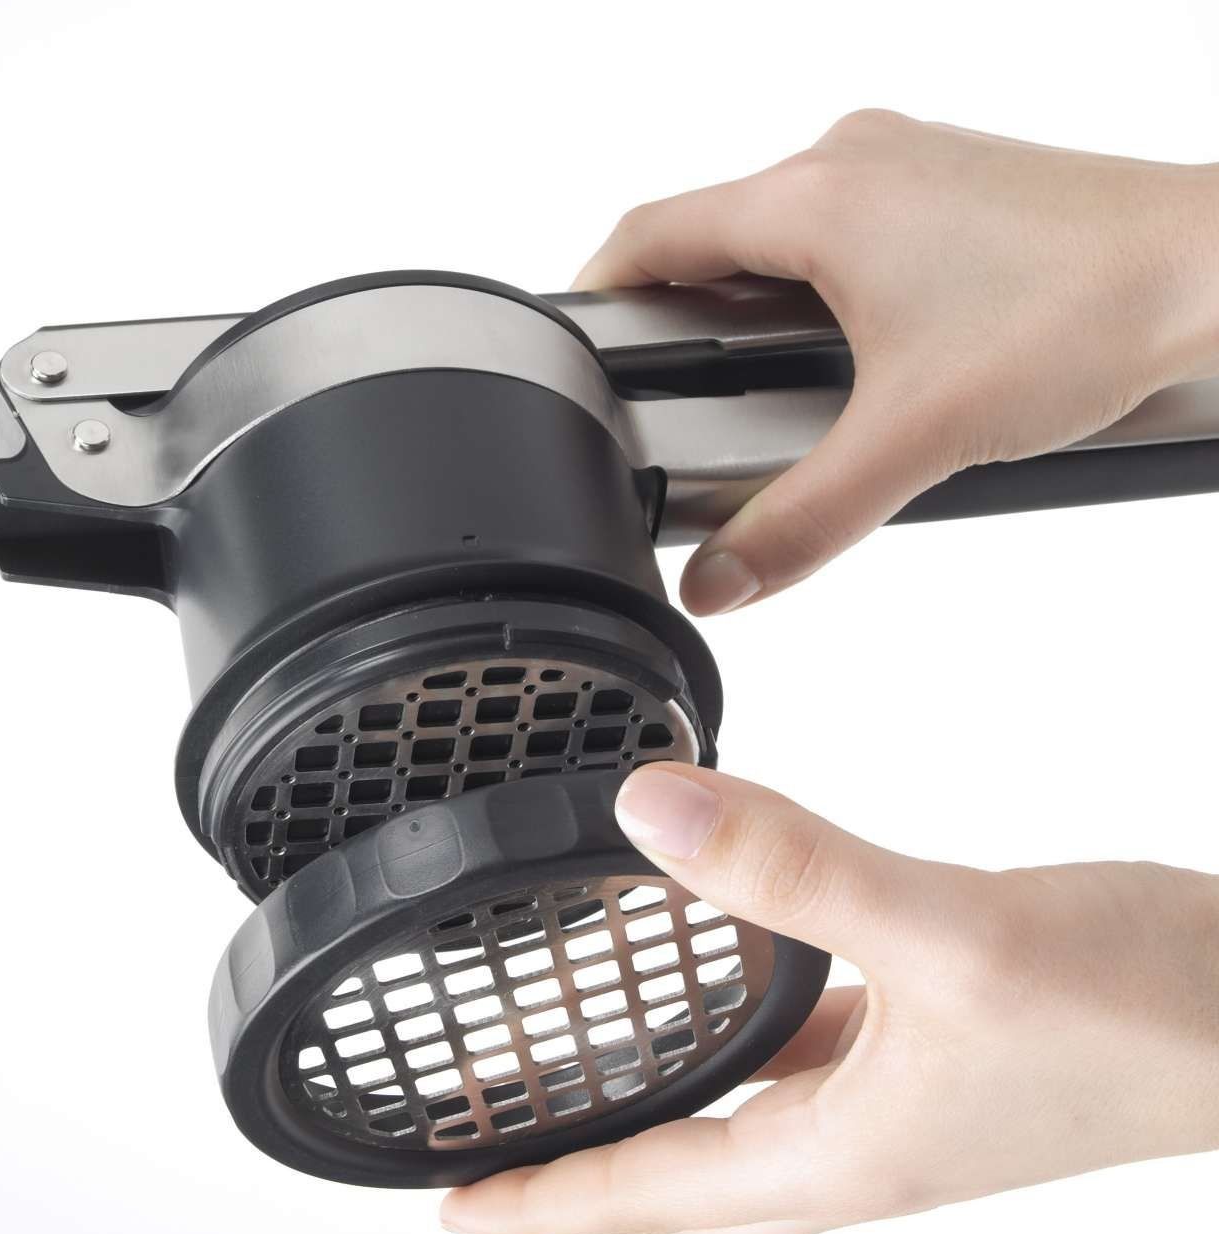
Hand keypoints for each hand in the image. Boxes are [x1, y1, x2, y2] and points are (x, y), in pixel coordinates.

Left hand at [440, 763, 1218, 1233]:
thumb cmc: (1150, 1009)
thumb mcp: (949, 931)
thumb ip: (790, 869)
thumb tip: (650, 813)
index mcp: (843, 1158)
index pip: (647, 1201)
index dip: (539, 1209)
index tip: (451, 1209)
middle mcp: (859, 1154)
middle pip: (680, 1206)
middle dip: (578, 1192)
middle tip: (496, 1161)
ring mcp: (898, 1114)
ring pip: (736, 1138)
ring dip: (652, 1120)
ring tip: (581, 1075)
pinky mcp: (933, 1062)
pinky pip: (803, 1069)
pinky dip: (743, 1049)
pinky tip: (729, 987)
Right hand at [574, 111, 1218, 613]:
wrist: (1215, 270)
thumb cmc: (1090, 307)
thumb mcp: (915, 438)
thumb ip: (800, 519)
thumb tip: (722, 575)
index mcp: (815, 195)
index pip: (650, 233)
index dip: (597, 296)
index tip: (575, 352)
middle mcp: (850, 160)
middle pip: (710, 241)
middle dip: (682, 325)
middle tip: (679, 404)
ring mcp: (903, 168)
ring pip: (780, 242)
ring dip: (756, 315)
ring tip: (776, 397)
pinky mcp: (946, 192)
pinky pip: (843, 239)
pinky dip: (820, 300)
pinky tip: (860, 365)